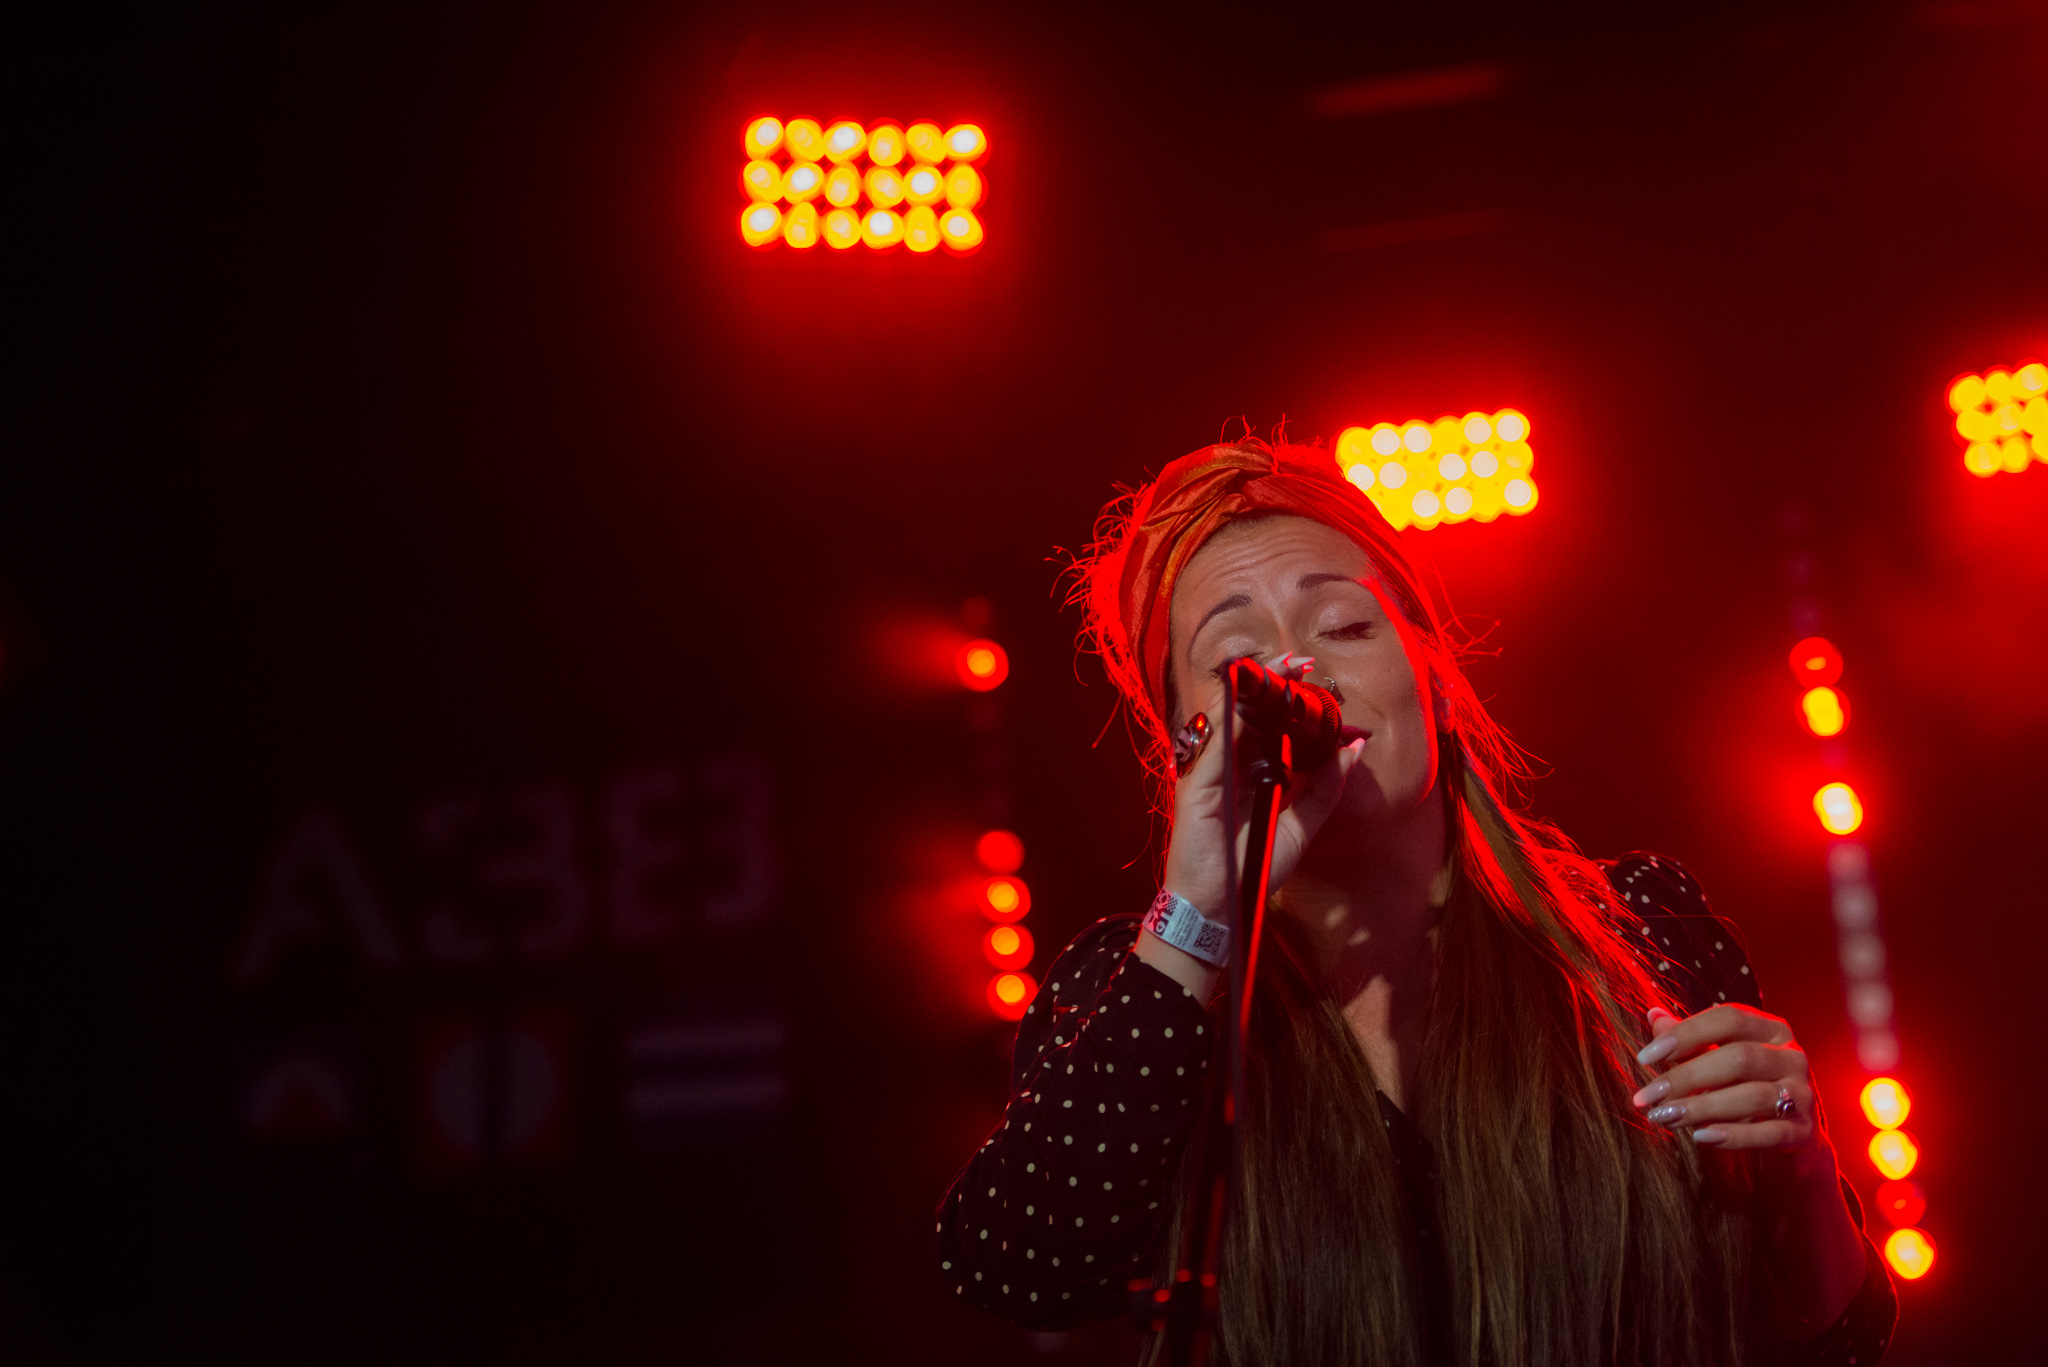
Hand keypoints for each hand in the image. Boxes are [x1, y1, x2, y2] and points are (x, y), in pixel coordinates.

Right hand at [1160, 653, 1367, 923]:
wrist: (1219, 908)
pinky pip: (1216, 738)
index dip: (1286, 695)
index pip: (1265, 721)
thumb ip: (1326, 789)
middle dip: (1272, 680)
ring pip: (1227, 713)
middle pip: (1246, 709)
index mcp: (1249, 771)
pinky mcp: (1195, 781)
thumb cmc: (1252, 869)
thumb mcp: (1301, 827)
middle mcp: (1227, 764)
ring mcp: (1208, 769)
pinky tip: (1252, 693)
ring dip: (1254, 686)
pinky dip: (1233, 712)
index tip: (1311, 674)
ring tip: (1283, 667)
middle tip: (1301, 662)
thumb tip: (1355, 747)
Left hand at [1630, 1004, 1821, 1151]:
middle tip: (1648, 1096)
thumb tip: (1654, 1015)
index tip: (1644, 1057)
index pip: (1727, 1019)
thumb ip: (1690, 1041)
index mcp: (1770, 1029)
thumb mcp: (1719, 1059)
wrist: (1791, 1136)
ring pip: (1752, 1096)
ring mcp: (1803, 1095)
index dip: (1685, 1034)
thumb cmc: (1744, 1086)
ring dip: (1702, 1107)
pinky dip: (1733, 1135)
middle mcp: (1791, 1056)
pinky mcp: (1804, 1132)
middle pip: (1738, 1058)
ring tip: (1664, 1117)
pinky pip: (1769, 1133)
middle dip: (1686, 1077)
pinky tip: (1700, 1137)